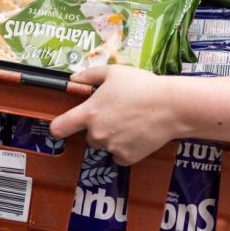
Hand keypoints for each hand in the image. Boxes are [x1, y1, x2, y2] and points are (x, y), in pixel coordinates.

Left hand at [49, 66, 179, 165]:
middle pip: (88, 135)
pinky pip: (120, 155)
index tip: (65, 124)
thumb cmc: (142, 86)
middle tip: (117, 113)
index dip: (59, 126)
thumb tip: (73, 79)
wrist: (170, 106)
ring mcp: (111, 148)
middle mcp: (97, 133)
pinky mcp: (127, 158)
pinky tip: (138, 133)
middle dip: (98, 126)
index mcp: (89, 113)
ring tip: (132, 121)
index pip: (59, 127)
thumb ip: (89, 75)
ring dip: (113, 136)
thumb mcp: (114, 72)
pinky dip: (126, 147)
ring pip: (105, 144)